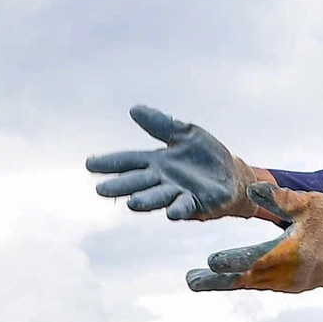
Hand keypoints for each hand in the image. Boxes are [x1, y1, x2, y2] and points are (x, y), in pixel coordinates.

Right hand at [86, 105, 264, 221]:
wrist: (232, 174)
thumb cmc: (206, 155)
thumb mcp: (184, 133)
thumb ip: (160, 124)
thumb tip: (133, 109)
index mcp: (156, 162)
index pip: (129, 161)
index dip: (110, 163)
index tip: (89, 164)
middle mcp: (162, 180)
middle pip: (137, 182)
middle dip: (120, 186)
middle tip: (100, 190)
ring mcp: (177, 193)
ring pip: (157, 197)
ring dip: (144, 200)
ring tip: (131, 203)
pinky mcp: (195, 203)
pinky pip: (184, 206)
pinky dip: (177, 209)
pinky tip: (169, 212)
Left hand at [187, 185, 322, 293]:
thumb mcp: (309, 203)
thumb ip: (279, 198)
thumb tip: (251, 190)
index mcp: (290, 253)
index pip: (255, 259)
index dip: (232, 262)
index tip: (210, 263)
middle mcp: (287, 274)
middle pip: (247, 279)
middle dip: (218, 281)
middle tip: (192, 281)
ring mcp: (290, 283)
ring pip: (253, 284)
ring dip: (228, 283)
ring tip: (202, 282)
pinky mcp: (293, 286)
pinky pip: (264, 285)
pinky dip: (246, 282)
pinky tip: (230, 279)